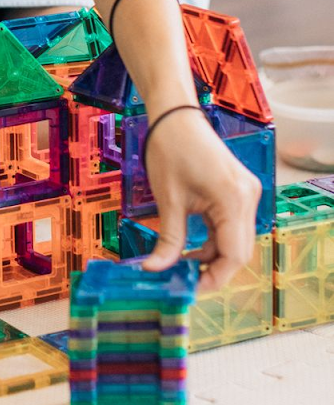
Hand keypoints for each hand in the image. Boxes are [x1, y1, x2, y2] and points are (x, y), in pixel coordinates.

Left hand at [141, 107, 261, 291]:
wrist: (175, 116)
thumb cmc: (170, 149)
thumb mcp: (168, 200)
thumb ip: (169, 240)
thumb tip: (157, 270)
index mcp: (234, 200)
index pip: (234, 255)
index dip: (213, 277)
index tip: (190, 288)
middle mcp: (248, 197)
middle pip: (238, 251)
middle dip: (212, 268)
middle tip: (183, 280)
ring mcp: (246, 193)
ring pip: (235, 240)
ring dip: (211, 255)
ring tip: (180, 264)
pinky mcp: (238, 191)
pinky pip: (231, 225)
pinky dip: (213, 239)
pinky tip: (190, 247)